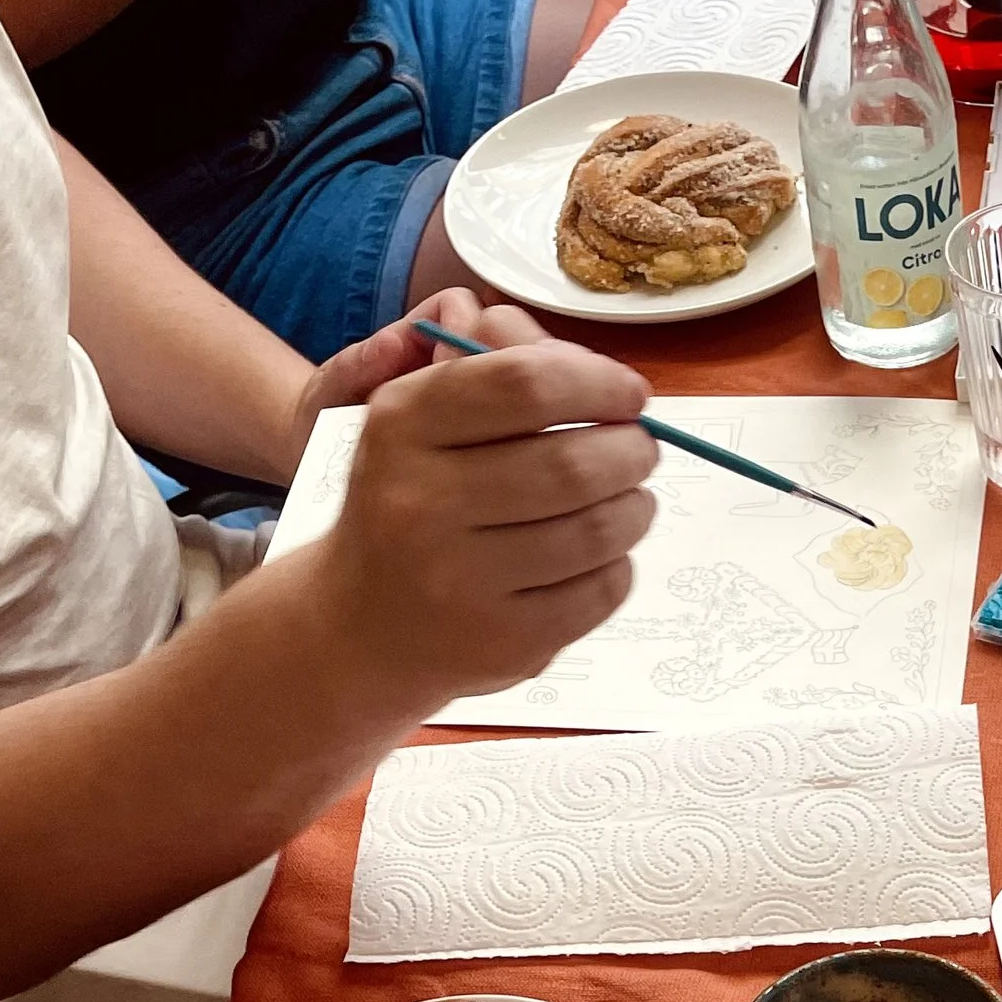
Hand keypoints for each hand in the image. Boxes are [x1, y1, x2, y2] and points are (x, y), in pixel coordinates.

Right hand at [292, 292, 657, 702]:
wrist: (362, 623)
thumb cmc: (411, 498)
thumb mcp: (424, 415)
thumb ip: (499, 361)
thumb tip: (591, 363)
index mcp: (402, 425)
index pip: (525, 384)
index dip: (597, 382)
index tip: (631, 393)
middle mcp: (421, 501)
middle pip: (572, 462)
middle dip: (631, 449)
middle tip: (639, 448)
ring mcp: (460, 580)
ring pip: (597, 530)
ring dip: (635, 506)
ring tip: (630, 497)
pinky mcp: (503, 640)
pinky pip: (600, 591)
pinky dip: (620, 563)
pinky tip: (603, 552)